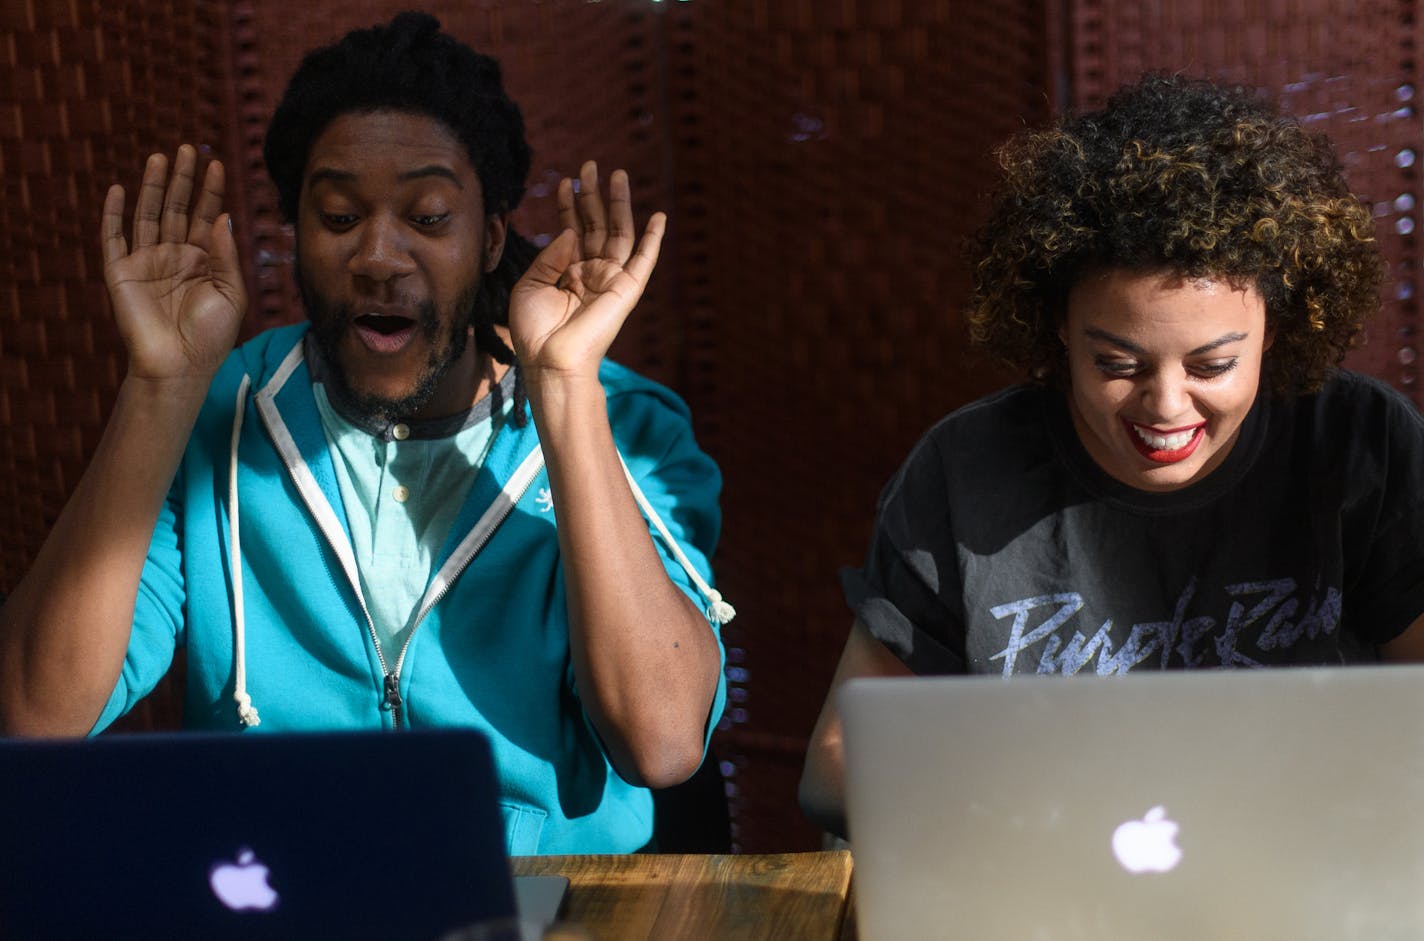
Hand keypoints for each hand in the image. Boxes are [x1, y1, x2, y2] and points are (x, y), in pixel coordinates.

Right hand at [101, 145, 246, 385]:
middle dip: (183, 178)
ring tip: (160, 157)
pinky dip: (113, 214)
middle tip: (187, 148)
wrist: (179, 365)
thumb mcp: (231, 293)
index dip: (212, 190)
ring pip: (148, 214)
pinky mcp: (121, 272)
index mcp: (204, 260)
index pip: (208, 216)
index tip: (217, 164)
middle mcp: (175, 256)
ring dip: (153, 186)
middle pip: (178, 208)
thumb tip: (223, 216)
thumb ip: (226, 255)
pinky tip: (118, 189)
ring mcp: (147, 262)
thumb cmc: (211, 335)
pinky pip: (113, 237)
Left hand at [508, 161, 664, 386]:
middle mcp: (591, 273)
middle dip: (593, 195)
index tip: (566, 181)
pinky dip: (653, 239)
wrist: (551, 361)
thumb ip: (550, 256)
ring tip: (616, 173)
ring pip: (619, 233)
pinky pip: (644, 261)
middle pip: (596, 225)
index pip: (571, 230)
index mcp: (568, 272)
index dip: (569, 205)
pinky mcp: (626, 290)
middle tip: (590, 165)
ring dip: (619, 203)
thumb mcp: (530, 285)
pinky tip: (658, 217)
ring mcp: (610, 280)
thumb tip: (570, 231)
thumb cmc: (535, 331)